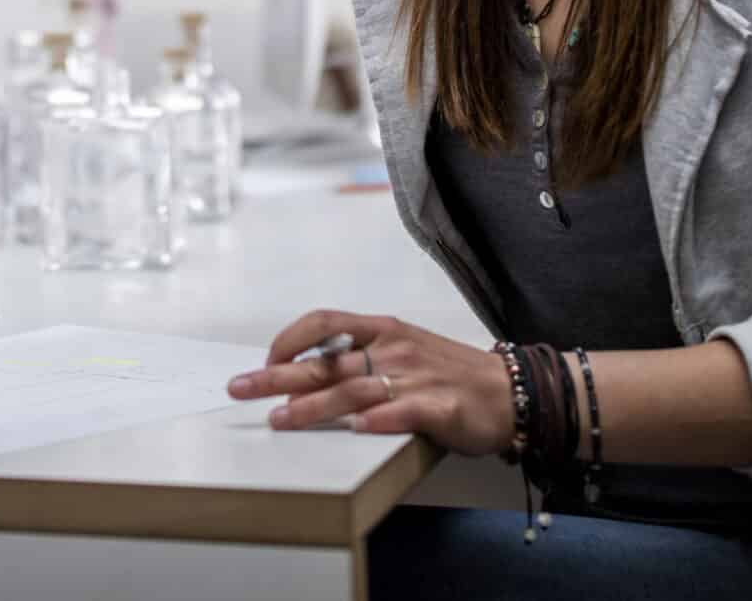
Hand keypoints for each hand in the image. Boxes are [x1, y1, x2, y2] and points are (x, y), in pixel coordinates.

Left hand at [226, 310, 518, 456]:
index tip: (264, 362)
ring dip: (314, 406)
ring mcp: (415, 377)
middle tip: (241, 388)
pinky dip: (378, 420)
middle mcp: (393, 348)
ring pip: (354, 389)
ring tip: (282, 420)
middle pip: (327, 361)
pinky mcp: (440, 406)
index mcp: (382, 330)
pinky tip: (356, 429)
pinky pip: (403, 412)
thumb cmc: (449, 373)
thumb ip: (360, 357)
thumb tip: (308, 373)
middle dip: (278, 376)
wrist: (510, 390)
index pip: (323, 322)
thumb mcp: (401, 350)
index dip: (288, 340)